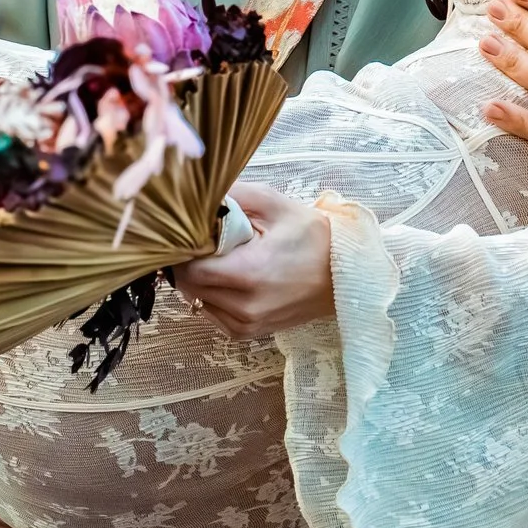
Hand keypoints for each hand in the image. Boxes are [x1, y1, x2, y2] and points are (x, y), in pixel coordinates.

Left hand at [171, 182, 333, 339]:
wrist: (345, 274)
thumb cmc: (311, 236)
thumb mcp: (273, 203)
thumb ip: (231, 195)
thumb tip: (194, 195)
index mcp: (249, 272)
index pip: (189, 267)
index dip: (183, 248)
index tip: (189, 232)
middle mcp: (245, 305)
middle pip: (189, 284)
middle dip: (189, 262)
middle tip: (204, 242)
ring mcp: (247, 323)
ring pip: (197, 300)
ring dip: (199, 280)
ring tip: (222, 259)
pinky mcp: (249, 332)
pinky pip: (212, 314)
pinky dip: (212, 296)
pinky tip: (229, 278)